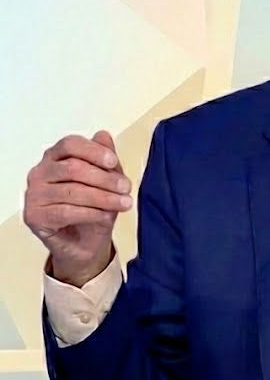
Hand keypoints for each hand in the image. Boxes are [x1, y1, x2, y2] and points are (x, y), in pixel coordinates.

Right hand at [24, 130, 131, 286]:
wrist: (85, 244)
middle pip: (72, 168)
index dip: (93, 151)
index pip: (70, 144)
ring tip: (124, 203)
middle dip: (104, 178)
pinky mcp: (34, 216)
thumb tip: (104, 135)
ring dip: (102, 197)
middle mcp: (40, 172)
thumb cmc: (94, 209)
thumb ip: (105, 161)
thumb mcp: (107, 183)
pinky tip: (105, 215)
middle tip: (126, 188)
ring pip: (71, 191)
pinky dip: (89, 213)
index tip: (113, 162)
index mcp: (55, 157)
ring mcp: (34, 194)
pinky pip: (64, 212)